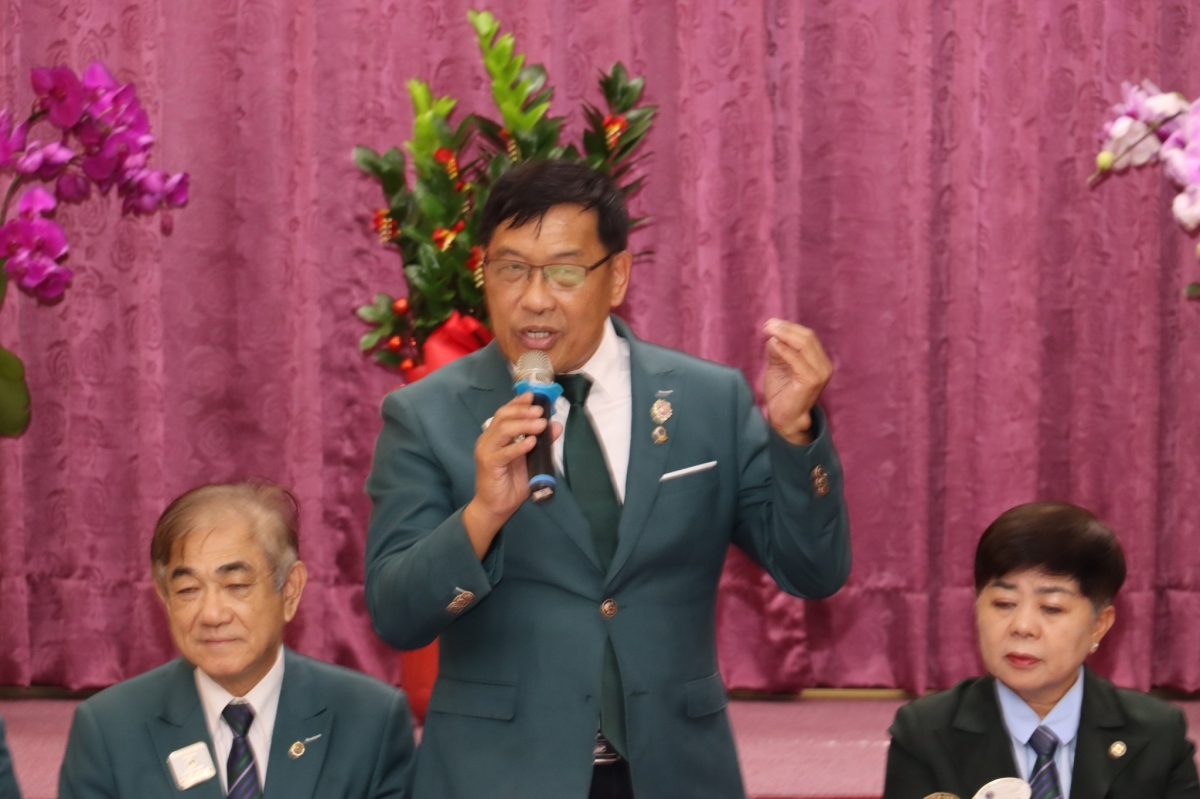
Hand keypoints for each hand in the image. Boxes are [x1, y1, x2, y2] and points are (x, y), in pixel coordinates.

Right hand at [463, 392, 561, 558]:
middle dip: (523, 411)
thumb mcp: (531, 459)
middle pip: (503, 416)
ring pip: (503, 429)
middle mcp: (488, 439)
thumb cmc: (511, 482)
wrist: (496, 506)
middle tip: (541, 411)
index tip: (534, 395)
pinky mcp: (489, 464)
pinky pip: (505, 452)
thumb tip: (556, 425)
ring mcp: (486, 450)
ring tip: (540, 424)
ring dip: (524, 424)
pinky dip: (519, 446)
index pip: (505, 412)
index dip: (518, 402)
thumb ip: (542, 442)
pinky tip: (532, 442)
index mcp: (496, 435)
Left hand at [762, 318, 832, 444]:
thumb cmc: (782, 394)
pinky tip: (772, 344)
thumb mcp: (779, 366)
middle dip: (786, 328)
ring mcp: (820, 373)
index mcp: (819, 361)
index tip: (770, 323)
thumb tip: (773, 335)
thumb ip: (779, 351)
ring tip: (768, 331)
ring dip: (784, 334)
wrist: (784, 419)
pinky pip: (797, 359)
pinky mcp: (811, 381)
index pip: (807, 337)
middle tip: (767, 325)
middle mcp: (824, 366)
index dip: (789, 327)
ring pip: (804, 344)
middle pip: (807, 337)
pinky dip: (784, 349)